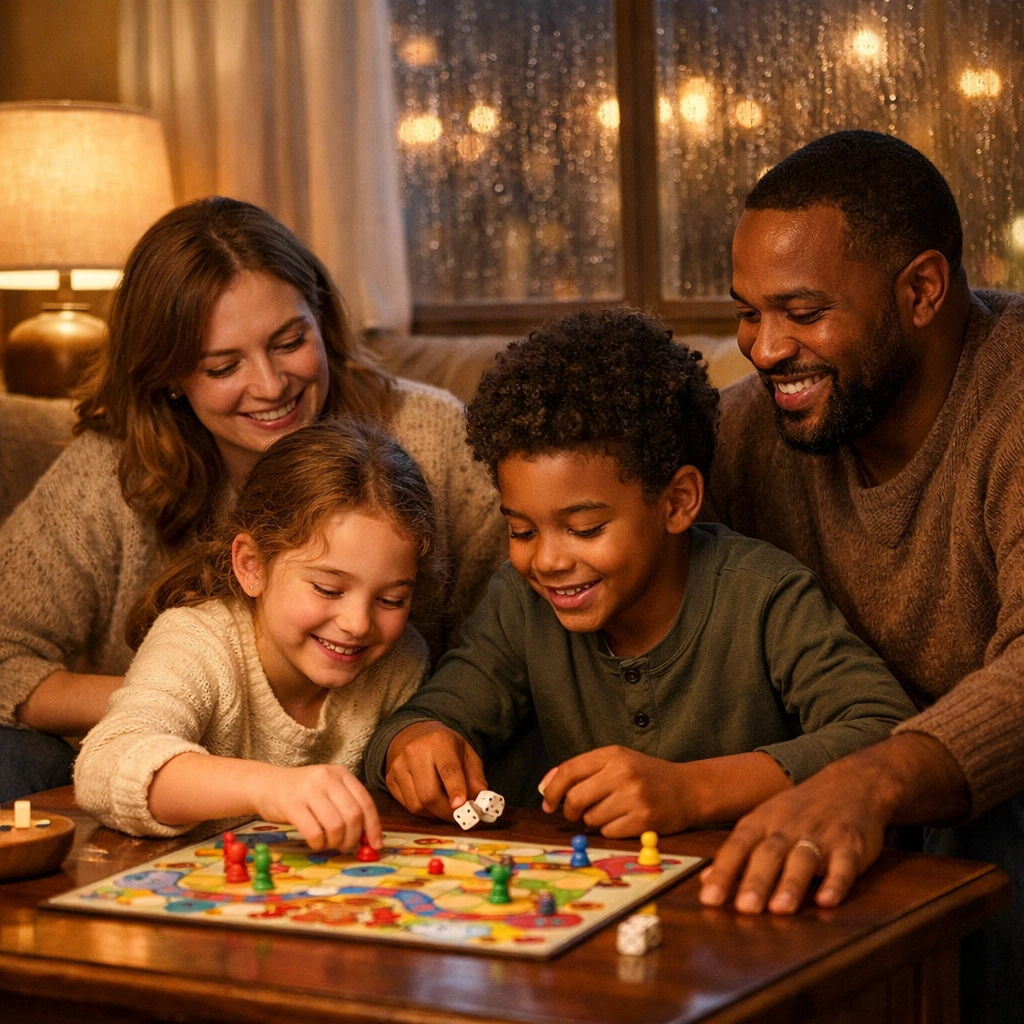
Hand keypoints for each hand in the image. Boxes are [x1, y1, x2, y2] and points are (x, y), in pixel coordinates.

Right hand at [253, 763, 380, 852]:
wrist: (266, 785)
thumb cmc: (302, 792)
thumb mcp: (328, 790)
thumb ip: (347, 807)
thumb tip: (369, 838)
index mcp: (341, 773)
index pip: (366, 802)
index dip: (374, 827)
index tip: (376, 845)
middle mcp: (327, 778)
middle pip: (353, 816)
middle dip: (353, 838)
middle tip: (345, 846)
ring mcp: (309, 790)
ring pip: (336, 825)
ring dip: (336, 842)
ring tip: (329, 843)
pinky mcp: (292, 804)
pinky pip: (314, 832)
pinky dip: (318, 843)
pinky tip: (315, 842)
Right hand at [385, 721, 488, 820]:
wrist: (413, 735)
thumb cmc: (444, 746)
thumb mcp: (466, 753)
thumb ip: (476, 777)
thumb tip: (482, 800)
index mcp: (439, 741)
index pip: (448, 769)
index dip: (456, 790)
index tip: (462, 806)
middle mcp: (415, 752)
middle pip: (429, 794)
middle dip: (447, 812)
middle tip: (460, 818)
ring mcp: (399, 766)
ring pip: (417, 804)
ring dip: (435, 814)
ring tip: (446, 809)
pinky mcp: (390, 779)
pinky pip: (407, 806)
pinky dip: (423, 811)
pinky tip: (431, 804)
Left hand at [540, 746, 692, 836]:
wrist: (688, 789)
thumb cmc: (646, 776)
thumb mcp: (616, 762)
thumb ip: (581, 771)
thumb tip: (545, 787)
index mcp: (612, 754)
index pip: (569, 770)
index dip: (552, 789)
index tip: (548, 803)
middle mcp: (622, 773)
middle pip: (575, 799)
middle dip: (570, 811)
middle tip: (575, 814)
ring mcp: (634, 797)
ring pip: (591, 819)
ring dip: (594, 821)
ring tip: (610, 812)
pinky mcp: (643, 820)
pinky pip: (608, 833)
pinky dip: (610, 831)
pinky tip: (623, 821)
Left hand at [698, 754, 890, 914]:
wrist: (852, 784)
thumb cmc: (799, 810)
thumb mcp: (764, 821)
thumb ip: (738, 852)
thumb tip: (706, 880)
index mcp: (762, 822)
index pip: (737, 847)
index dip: (723, 873)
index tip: (709, 899)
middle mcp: (787, 827)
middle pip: (769, 854)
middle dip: (756, 881)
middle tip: (744, 909)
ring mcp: (820, 835)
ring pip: (803, 859)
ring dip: (791, 884)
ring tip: (780, 909)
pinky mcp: (850, 846)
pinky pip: (843, 865)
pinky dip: (835, 883)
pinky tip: (827, 901)